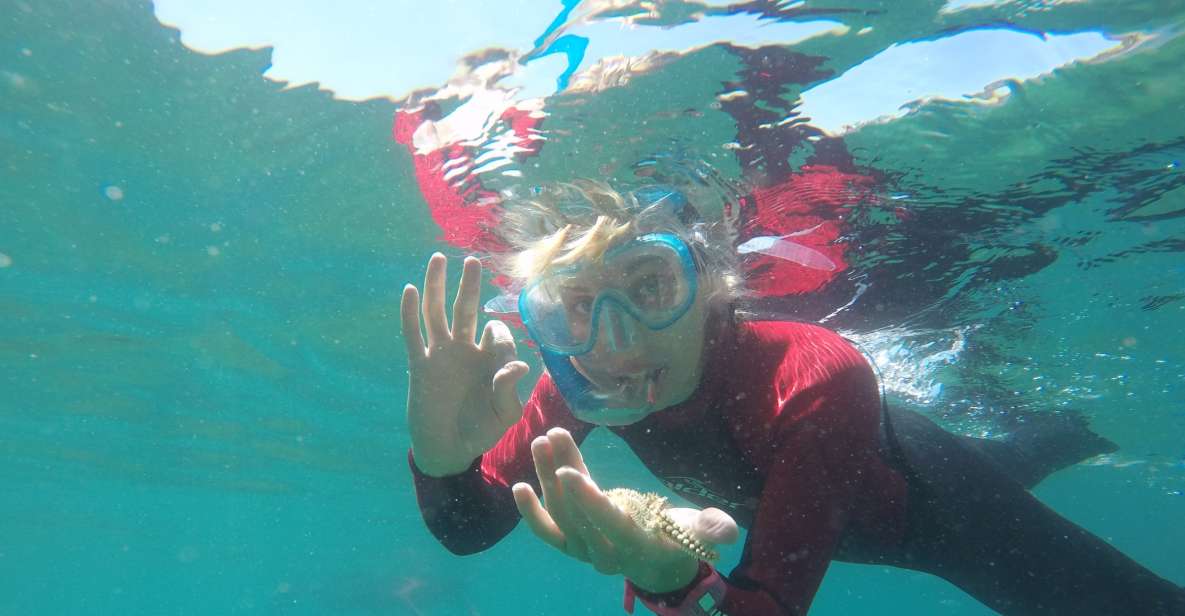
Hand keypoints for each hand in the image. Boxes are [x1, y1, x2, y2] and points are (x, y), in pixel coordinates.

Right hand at [401, 253, 530, 476]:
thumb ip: (510, 390)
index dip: (502, 340)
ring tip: (439, 258)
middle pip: (466, 310)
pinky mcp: (419, 366)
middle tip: (473, 261)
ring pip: (437, 313)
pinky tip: (411, 289)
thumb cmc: (481, 432)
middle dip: (470, 286)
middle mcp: (465, 351)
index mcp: (489, 359)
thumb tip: (518, 365)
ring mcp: (440, 356)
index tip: (506, 366)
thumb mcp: (504, 416)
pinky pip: (413, 334)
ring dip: (438, 286)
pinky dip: (410, 312)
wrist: (448, 450)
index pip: (497, 334)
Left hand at [512, 428, 739, 592]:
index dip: (588, 499)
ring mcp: (585, 551)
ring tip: (542, 440)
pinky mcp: (572, 546)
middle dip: (561, 474)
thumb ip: (711, 527)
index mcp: (637, 545)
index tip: (568, 470)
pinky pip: (547, 533)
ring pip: (560, 515)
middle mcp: (606, 553)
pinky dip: (530, 513)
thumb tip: (726, 530)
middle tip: (550, 436)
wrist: (658, 566)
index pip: (608, 522)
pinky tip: (517, 486)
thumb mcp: (698, 532)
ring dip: (546, 477)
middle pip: (577, 513)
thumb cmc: (677, 539)